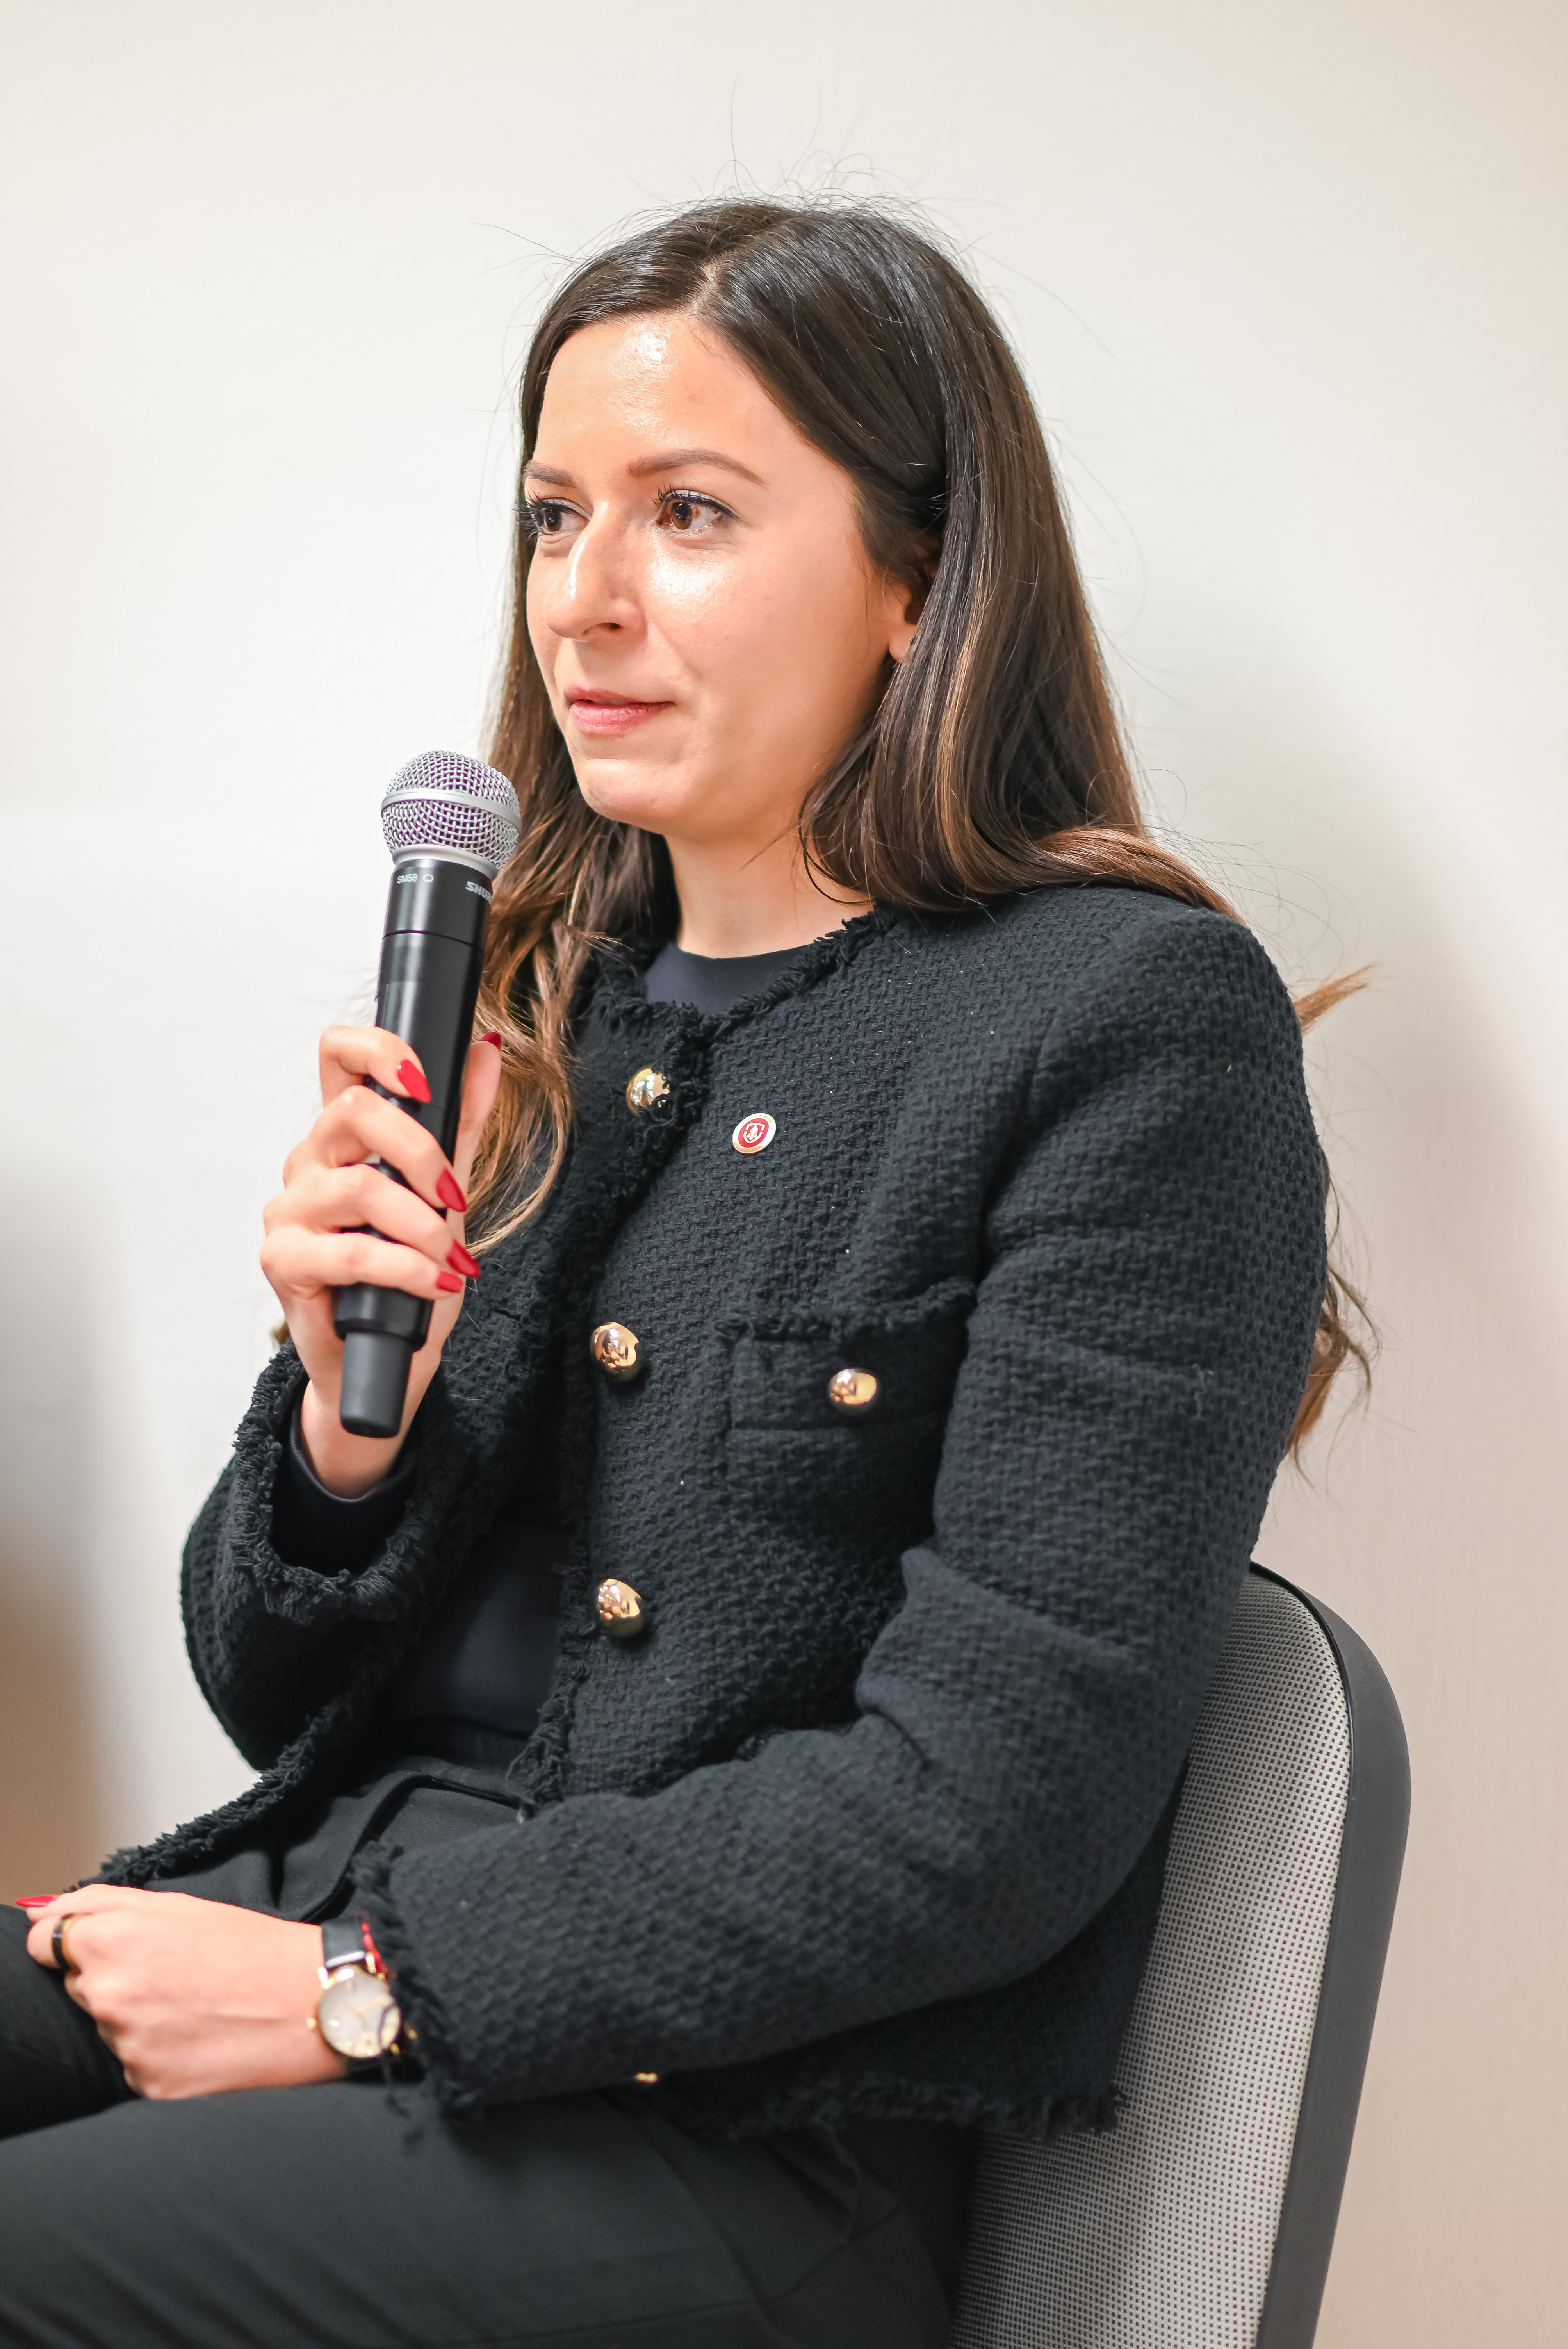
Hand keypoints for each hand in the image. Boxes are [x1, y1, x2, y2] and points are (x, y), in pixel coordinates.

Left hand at [25, 1887, 344, 2099]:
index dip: (71, 1942)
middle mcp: (110, 1994)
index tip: (100, 1947)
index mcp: (112, 1940)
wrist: (316, 2002)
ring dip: (141, 2020)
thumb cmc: (256, 1948)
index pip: (43, 1943)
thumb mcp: (180, 1904)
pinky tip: (203, 2041)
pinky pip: (137, 2068)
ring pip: (110, 2029)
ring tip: (200, 2008)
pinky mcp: (148, 2086)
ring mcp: (127, 2045)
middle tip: (177, 1976)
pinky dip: (162, 2057)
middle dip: (116, 1979)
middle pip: (81, 1986)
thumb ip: (101, 1903)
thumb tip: (41, 1916)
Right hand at [261, 1025, 501, 1494]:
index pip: (337, 1055)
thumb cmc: (410, 1275)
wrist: (389, 1358)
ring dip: (421, 1225)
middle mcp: (308, 1164)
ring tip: (449, 1257)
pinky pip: (350, 1252)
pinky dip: (405, 1269)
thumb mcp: (446, 1192)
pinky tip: (434, 1283)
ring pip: (358, 1187)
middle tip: (455, 1196)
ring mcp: (289, 1211)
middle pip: (351, 1111)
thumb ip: (460, 1124)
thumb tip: (485, 1053)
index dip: (376, 1048)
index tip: (423, 1079)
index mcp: (343, 1136)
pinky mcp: (282, 1260)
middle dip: (420, 1152)